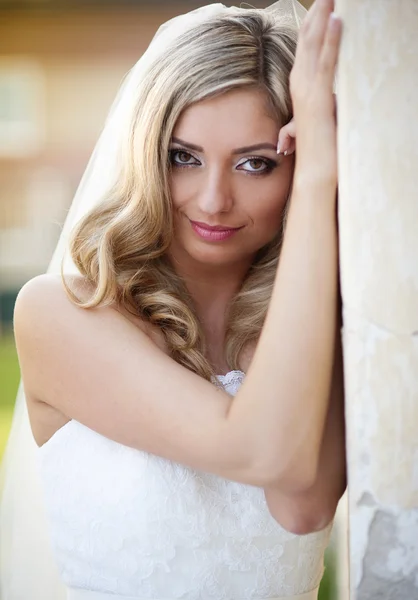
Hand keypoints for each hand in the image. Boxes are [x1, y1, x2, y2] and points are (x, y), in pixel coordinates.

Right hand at [285, 0, 341, 184]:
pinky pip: (327, 63)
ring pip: (315, 46)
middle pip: (307, 40)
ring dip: (323, 18)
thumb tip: (293, 132)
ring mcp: (309, 91)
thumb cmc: (317, 150)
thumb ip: (305, 121)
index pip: (305, 49)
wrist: (315, 171)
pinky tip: (338, 20)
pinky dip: (332, 41)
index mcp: (301, 87)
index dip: (311, 25)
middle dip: (316, 14)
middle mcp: (301, 85)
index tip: (320, 5)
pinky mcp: (320, 97)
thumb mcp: (312, 128)